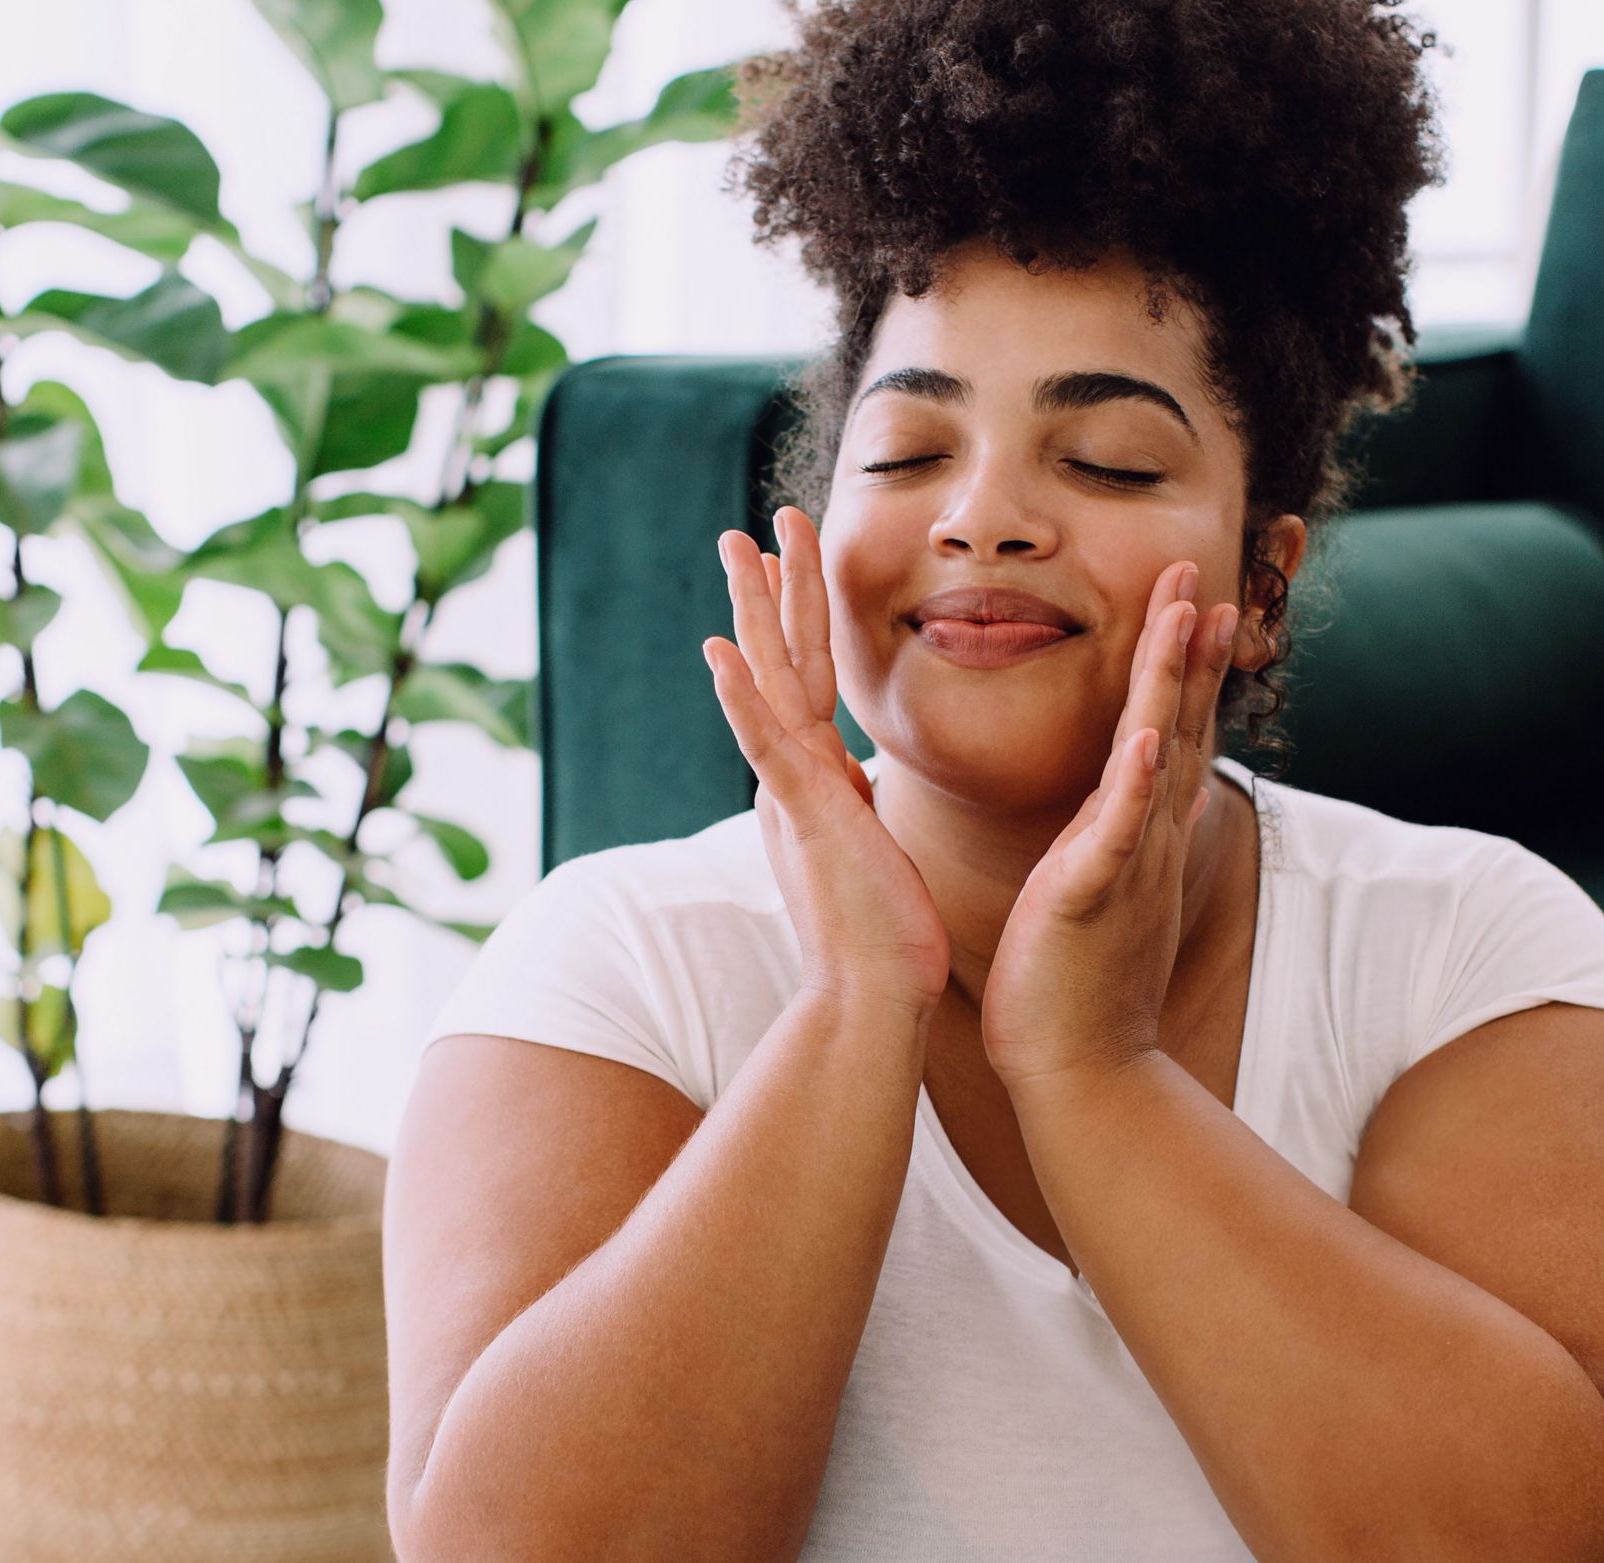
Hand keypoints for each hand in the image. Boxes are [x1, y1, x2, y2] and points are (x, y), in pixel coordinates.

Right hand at [707, 506, 951, 1019]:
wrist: (876, 998)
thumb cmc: (885, 936)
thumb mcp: (869, 846)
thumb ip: (852, 804)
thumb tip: (852, 776)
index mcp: (817, 781)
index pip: (808, 679)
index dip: (798, 618)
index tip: (789, 563)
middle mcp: (796, 779)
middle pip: (783, 663)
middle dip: (771, 589)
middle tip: (757, 523)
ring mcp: (795, 796)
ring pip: (772, 684)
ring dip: (754, 613)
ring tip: (740, 546)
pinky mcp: (804, 821)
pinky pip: (767, 751)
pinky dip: (742, 702)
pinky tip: (718, 653)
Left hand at [980, 559, 1239, 1089]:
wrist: (1079, 1071)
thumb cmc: (1069, 988)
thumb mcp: (1092, 894)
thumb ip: (1106, 842)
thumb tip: (1128, 804)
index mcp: (1133, 837)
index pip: (1167, 735)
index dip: (1181, 668)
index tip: (1192, 601)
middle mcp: (1144, 842)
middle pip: (1180, 726)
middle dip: (1189, 649)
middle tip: (1201, 572)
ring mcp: (1125, 867)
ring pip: (1158, 760)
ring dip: (1175, 686)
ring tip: (1188, 615)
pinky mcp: (1089, 900)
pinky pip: (1119, 836)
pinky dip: (1138, 786)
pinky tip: (1153, 737)